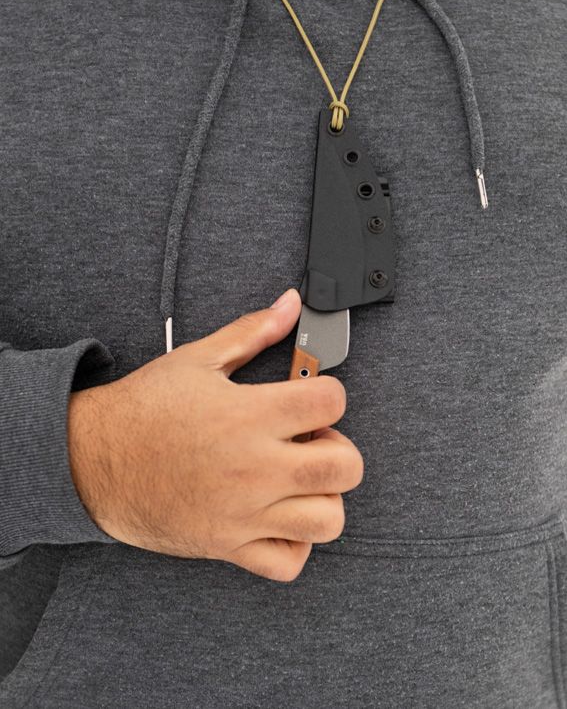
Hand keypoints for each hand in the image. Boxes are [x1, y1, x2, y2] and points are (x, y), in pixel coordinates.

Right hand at [67, 288, 362, 581]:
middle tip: (312, 438)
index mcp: (248, 416)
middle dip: (339, 447)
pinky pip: (289, 563)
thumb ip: (252, 332)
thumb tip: (289, 304)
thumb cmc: (143, 409)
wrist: (92, 460)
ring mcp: (243, 513)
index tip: (313, 394)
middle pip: (345, 467)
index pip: (331, 401)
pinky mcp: (228, 545)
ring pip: (328, 521)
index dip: (329, 391)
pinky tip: (281, 514)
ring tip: (300, 478)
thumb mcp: (197, 358)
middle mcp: (253, 468)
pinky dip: (296, 543)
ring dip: (325, 496)